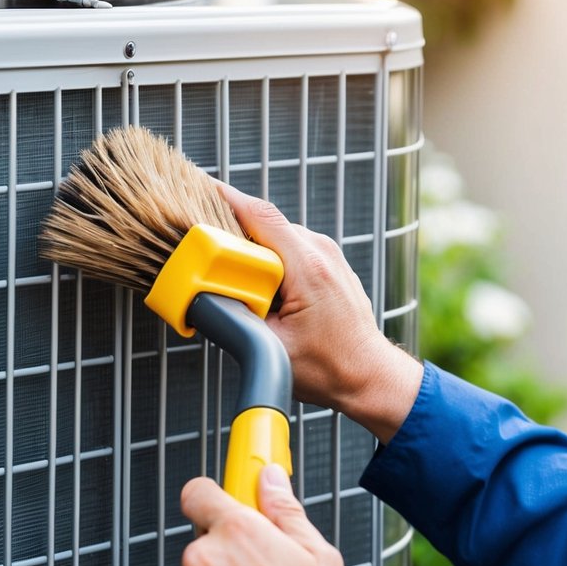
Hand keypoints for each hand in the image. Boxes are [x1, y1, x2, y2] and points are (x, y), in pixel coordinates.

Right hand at [220, 182, 422, 442]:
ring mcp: (327, 253)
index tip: (198, 190)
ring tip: (237, 282)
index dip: (226, 199)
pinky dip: (269, 258)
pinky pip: (289, 245)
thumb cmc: (331, 367)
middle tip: (206, 257)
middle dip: (232, 235)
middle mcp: (321, 252)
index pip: (260, 216)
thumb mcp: (270, 347)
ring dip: (251, 250)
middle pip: (263, 223)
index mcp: (307, 267)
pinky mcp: (327, 261)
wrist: (368, 376)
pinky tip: (260, 285)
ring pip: (275, 234)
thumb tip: (202, 298)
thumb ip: (235, 317)